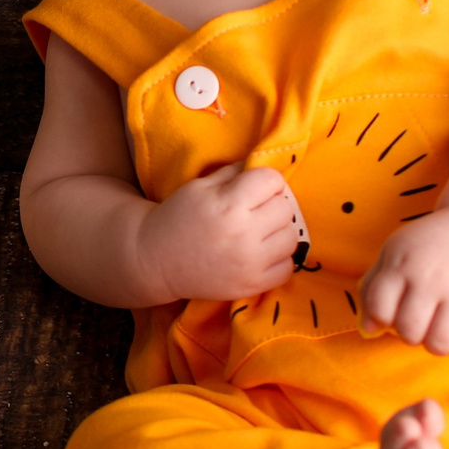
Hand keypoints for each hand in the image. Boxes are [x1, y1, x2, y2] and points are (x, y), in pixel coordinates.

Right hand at [136, 162, 301, 302]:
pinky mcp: (252, 285)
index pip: (272, 180)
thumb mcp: (201, 186)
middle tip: (254, 211)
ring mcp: (250, 263)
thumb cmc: (179, 217)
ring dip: (278, 232)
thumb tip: (264, 163)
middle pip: (285, 208)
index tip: (254, 189)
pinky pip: (288, 268)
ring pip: (291, 238)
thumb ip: (235, 173)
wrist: (156, 261)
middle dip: (272, 205)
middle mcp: (243, 234)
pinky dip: (278, 260)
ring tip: (259, 233)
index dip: (265, 181)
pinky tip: (260, 254)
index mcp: (229, 205)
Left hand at [358, 206, 448, 359]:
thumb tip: (368, 328)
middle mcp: (430, 279)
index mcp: (403, 264)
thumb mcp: (396, 250)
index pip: (379, 309)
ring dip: (440, 346)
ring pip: (440, 344)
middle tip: (424, 324)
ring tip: (445, 334)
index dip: (384, 317)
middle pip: (409, 331)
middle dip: (413, 335)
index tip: (398, 312)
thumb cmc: (433, 241)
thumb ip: (374, 285)